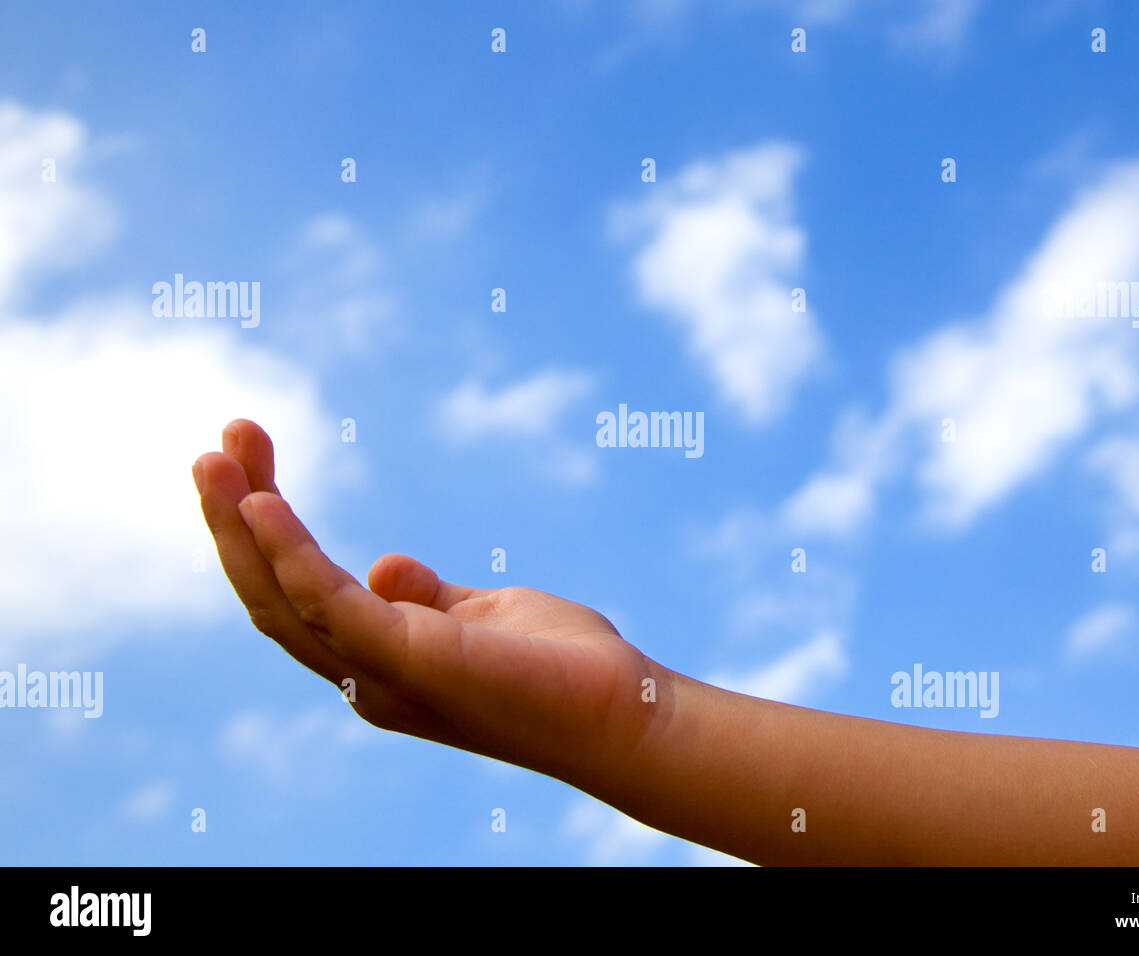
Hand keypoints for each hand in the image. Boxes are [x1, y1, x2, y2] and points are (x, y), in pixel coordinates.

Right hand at [192, 420, 674, 786]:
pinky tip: (264, 501)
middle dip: (235, 520)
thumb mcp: (483, 616)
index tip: (254, 458)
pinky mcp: (410, 662)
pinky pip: (330, 602)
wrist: (627, 713)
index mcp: (379, 662)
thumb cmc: (562, 669)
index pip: (298, 593)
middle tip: (218, 443)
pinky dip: (289, 552)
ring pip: (281, 600)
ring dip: (241, 525)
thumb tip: (380, 566)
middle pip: (273, 595)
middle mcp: (365, 677)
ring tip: (218, 452)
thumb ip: (428, 598)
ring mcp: (382, 675)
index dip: (265, 532)